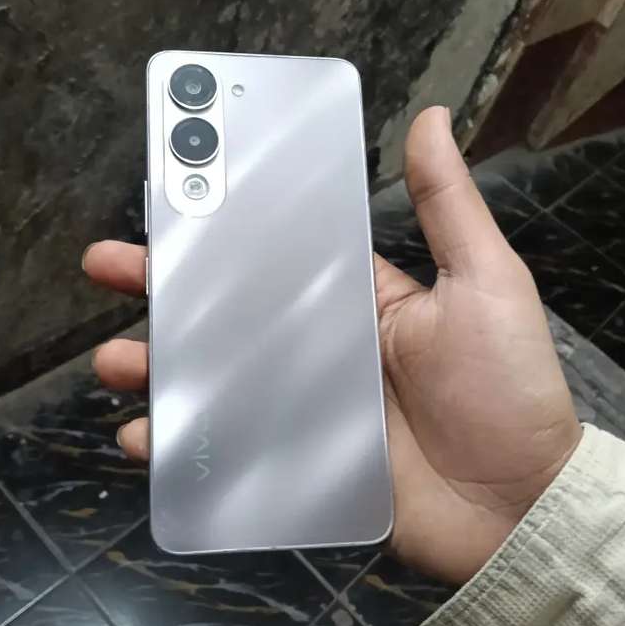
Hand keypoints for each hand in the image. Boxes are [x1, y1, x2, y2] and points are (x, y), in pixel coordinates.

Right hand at [83, 106, 581, 584]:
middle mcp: (317, 348)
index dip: (220, 224)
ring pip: (211, 379)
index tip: (169, 195)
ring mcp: (300, 410)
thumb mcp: (484, 282)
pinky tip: (145, 440)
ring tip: (115, 362)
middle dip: (163, 287)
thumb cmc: (503, 386)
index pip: (272, 252)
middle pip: (225, 313)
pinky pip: (222, 451)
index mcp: (353, 298)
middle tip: (106, 266)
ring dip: (158, 367)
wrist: (518, 509)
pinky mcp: (293, 467)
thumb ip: (448, 206)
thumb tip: (433, 116)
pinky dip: (179, 448)